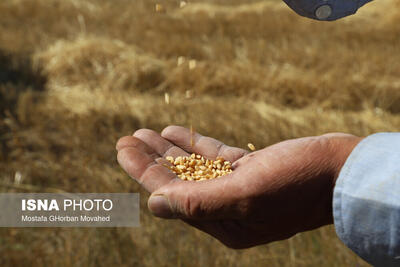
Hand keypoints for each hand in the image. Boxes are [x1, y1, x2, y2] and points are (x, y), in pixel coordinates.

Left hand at [116, 126, 361, 247]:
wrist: (340, 172)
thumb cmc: (297, 184)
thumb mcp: (246, 195)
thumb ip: (199, 203)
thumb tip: (154, 204)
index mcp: (223, 221)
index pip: (172, 195)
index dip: (144, 171)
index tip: (122, 148)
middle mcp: (227, 207)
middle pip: (178, 181)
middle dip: (151, 160)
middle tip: (126, 138)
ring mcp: (238, 187)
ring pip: (193, 168)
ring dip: (169, 150)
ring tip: (144, 132)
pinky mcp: (250, 169)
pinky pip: (213, 157)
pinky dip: (194, 145)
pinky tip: (175, 131)